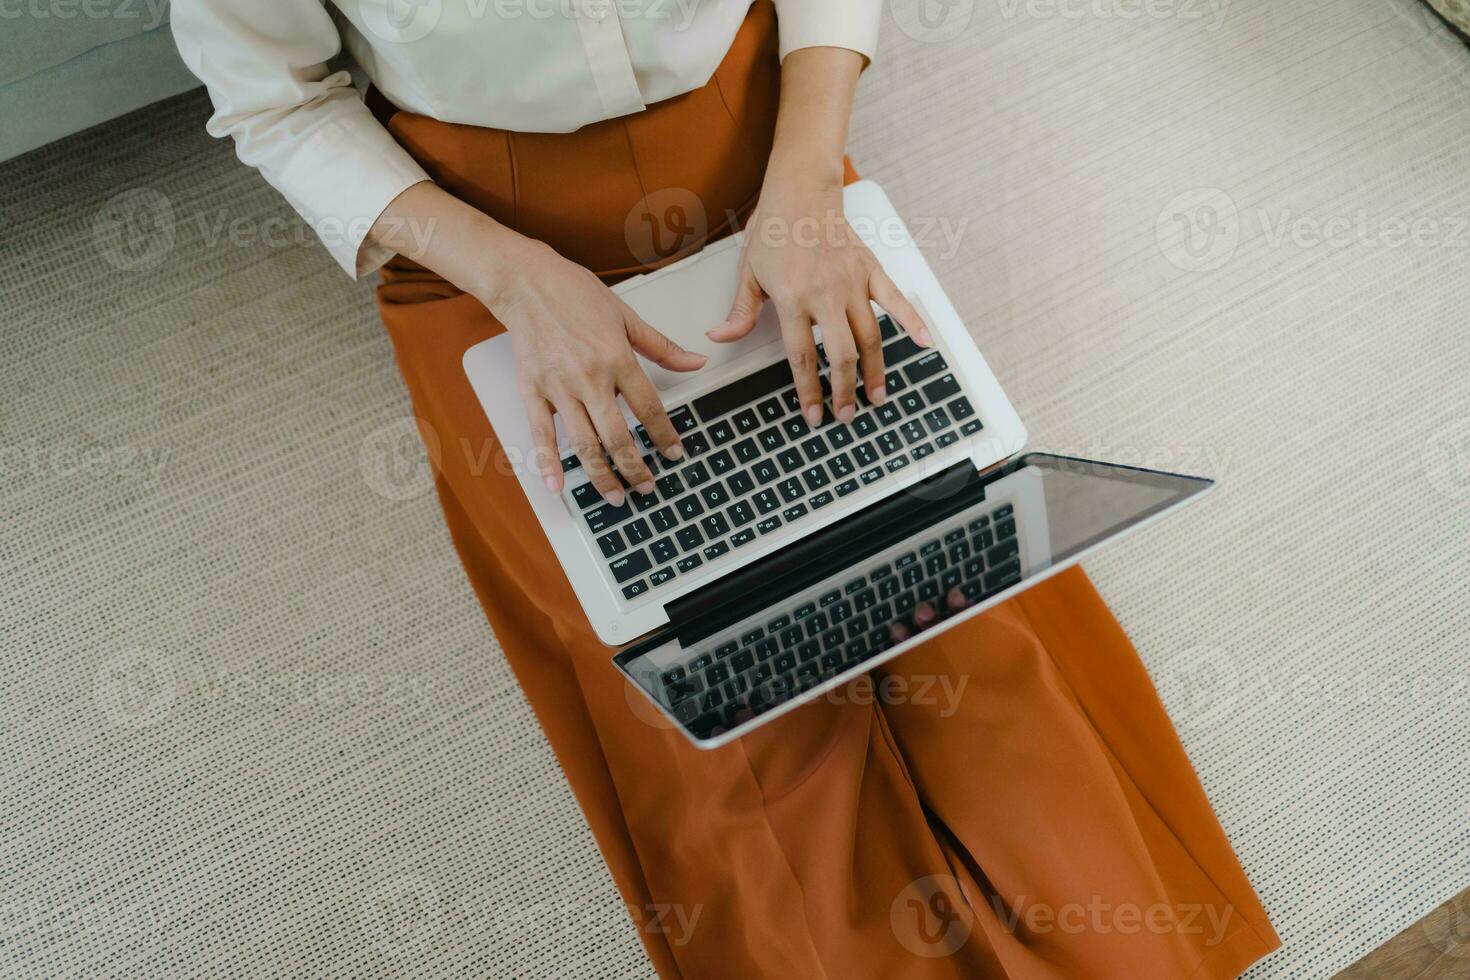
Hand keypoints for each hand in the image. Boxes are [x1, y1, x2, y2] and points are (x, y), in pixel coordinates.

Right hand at [489, 239, 705, 504]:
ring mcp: (558, 388)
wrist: (526, 282)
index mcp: (616, 358)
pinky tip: (559, 486)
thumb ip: (662, 347)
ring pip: (585, 444)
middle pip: (618, 436)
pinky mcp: (532, 392)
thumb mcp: (626, 316)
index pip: (649, 409)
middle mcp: (588, 378)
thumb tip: (695, 362)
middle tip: (648, 486)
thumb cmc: (574, 294)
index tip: (674, 453)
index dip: (665, 436)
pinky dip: (549, 464)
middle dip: (636, 468)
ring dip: (603, 476)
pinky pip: (541, 435)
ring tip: (617, 496)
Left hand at [707, 181, 929, 424]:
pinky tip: (925, 344)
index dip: (809, 391)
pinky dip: (913, 322)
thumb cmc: (772, 228)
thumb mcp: (748, 272)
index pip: (802, 357)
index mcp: (793, 299)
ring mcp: (852, 283)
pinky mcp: (870, 270)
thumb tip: (720, 339)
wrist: (801, 189)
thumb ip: (741, 312)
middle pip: (841, 354)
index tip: (813, 415)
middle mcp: (826, 295)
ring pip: (870, 337)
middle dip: (845, 390)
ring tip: (876, 396)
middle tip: (847, 414)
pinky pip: (895, 300)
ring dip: (875, 371)